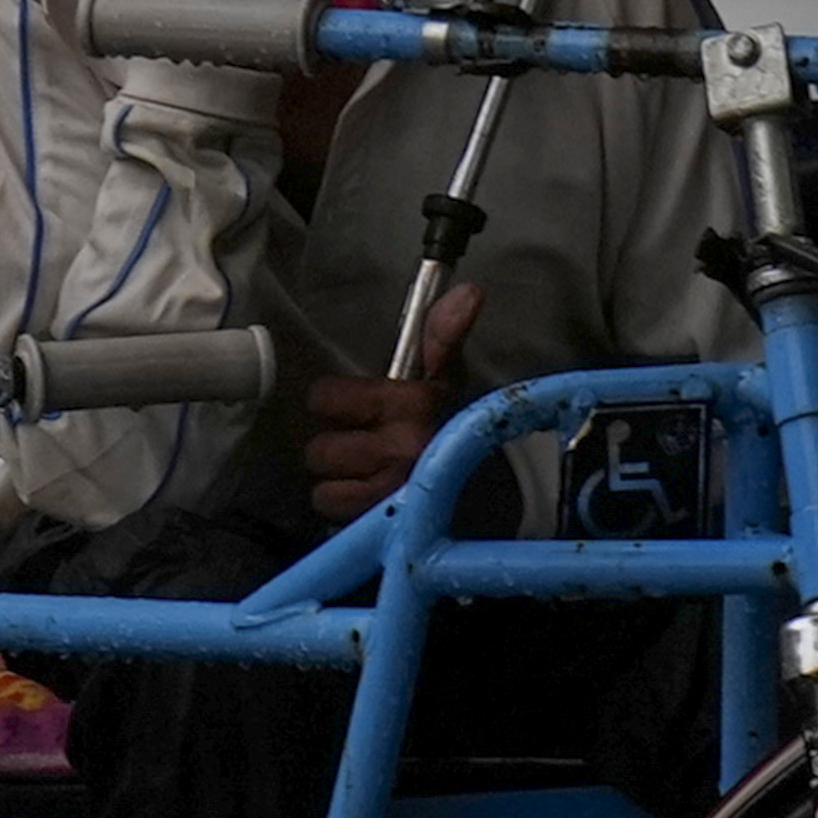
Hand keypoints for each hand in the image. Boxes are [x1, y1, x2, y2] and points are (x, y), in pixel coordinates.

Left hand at [304, 284, 482, 524]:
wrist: (498, 495)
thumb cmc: (463, 431)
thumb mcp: (450, 380)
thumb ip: (444, 335)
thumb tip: (468, 292)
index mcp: (408, 405)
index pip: (325, 398)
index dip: (335, 402)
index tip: (352, 407)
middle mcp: (396, 449)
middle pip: (319, 449)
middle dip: (338, 448)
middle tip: (363, 446)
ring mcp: (389, 492)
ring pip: (324, 486)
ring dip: (341, 482)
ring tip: (368, 474)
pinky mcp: (384, 525)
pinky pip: (337, 513)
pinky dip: (350, 509)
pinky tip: (372, 499)